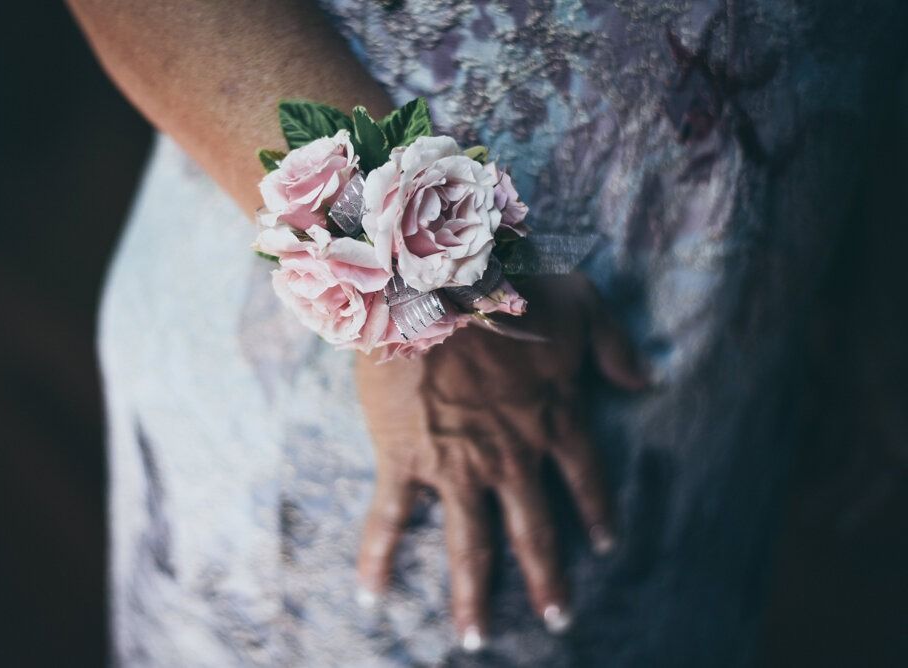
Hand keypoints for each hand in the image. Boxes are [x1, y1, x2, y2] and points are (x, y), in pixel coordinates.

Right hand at [354, 273, 647, 650]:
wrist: (433, 289)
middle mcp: (513, 457)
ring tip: (474, 639)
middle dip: (547, 578)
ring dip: (473, 595)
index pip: (584, 479)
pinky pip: (390, 518)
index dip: (596, 513)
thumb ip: (616, 345)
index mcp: (555, 419)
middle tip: (557, 620)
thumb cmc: (507, 291)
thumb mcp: (582, 304)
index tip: (605, 545)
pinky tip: (372, 596)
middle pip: (536, 531)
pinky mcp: (407, 460)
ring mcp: (459, 466)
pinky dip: (378, 557)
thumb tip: (647, 377)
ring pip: (471, 543)